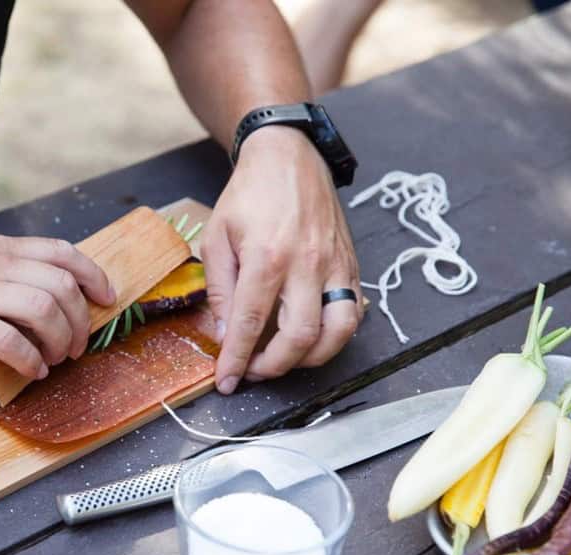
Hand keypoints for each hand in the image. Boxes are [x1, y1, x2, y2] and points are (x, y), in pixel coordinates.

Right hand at [0, 233, 115, 378]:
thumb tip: (31, 293)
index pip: (62, 252)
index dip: (93, 275)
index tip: (106, 298)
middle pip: (62, 286)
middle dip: (79, 321)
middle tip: (76, 346)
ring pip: (43, 310)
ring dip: (60, 341)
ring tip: (56, 360)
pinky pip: (8, 340)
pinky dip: (28, 359)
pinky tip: (30, 370)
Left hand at [201, 126, 362, 393]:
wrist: (288, 156)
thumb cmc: (248, 195)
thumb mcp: (216, 236)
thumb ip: (219, 288)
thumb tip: (224, 333)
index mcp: (267, 256)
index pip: (251, 322)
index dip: (237, 359)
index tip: (227, 382)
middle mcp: (307, 264)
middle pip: (299, 336)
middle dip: (274, 366)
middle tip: (253, 372)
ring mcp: (335, 266)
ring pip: (337, 332)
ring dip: (310, 358)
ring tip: (283, 360)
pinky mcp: (351, 264)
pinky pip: (353, 313)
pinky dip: (334, 336)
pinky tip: (311, 338)